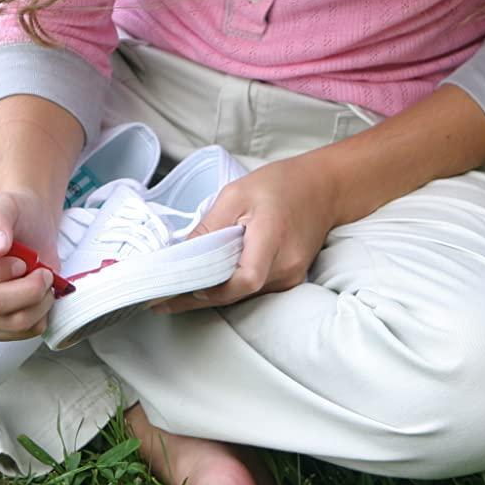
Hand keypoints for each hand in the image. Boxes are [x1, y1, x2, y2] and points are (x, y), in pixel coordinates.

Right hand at [0, 188, 60, 341]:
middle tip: (41, 271)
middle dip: (26, 288)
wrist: (30, 227)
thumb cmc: (12, 215)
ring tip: (44, 279)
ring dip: (38, 300)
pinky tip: (41, 294)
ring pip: (10, 322)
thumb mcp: (3, 204)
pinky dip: (41, 313)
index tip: (19, 260)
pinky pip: (22, 332)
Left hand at [152, 153, 338, 313]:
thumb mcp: (236, 194)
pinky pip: (253, 289)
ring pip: (242, 295)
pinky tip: (207, 281)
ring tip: (176, 291)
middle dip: (197, 297)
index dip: (210, 290)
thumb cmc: (281, 185)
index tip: (177, 291)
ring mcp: (290, 277)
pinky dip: (228, 287)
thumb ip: (209, 226)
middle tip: (160, 299)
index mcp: (272, 237)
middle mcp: (285, 265)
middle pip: (237, 293)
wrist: (324, 189)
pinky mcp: (289, 279)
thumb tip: (179, 253)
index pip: (244, 279)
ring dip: (211, 293)